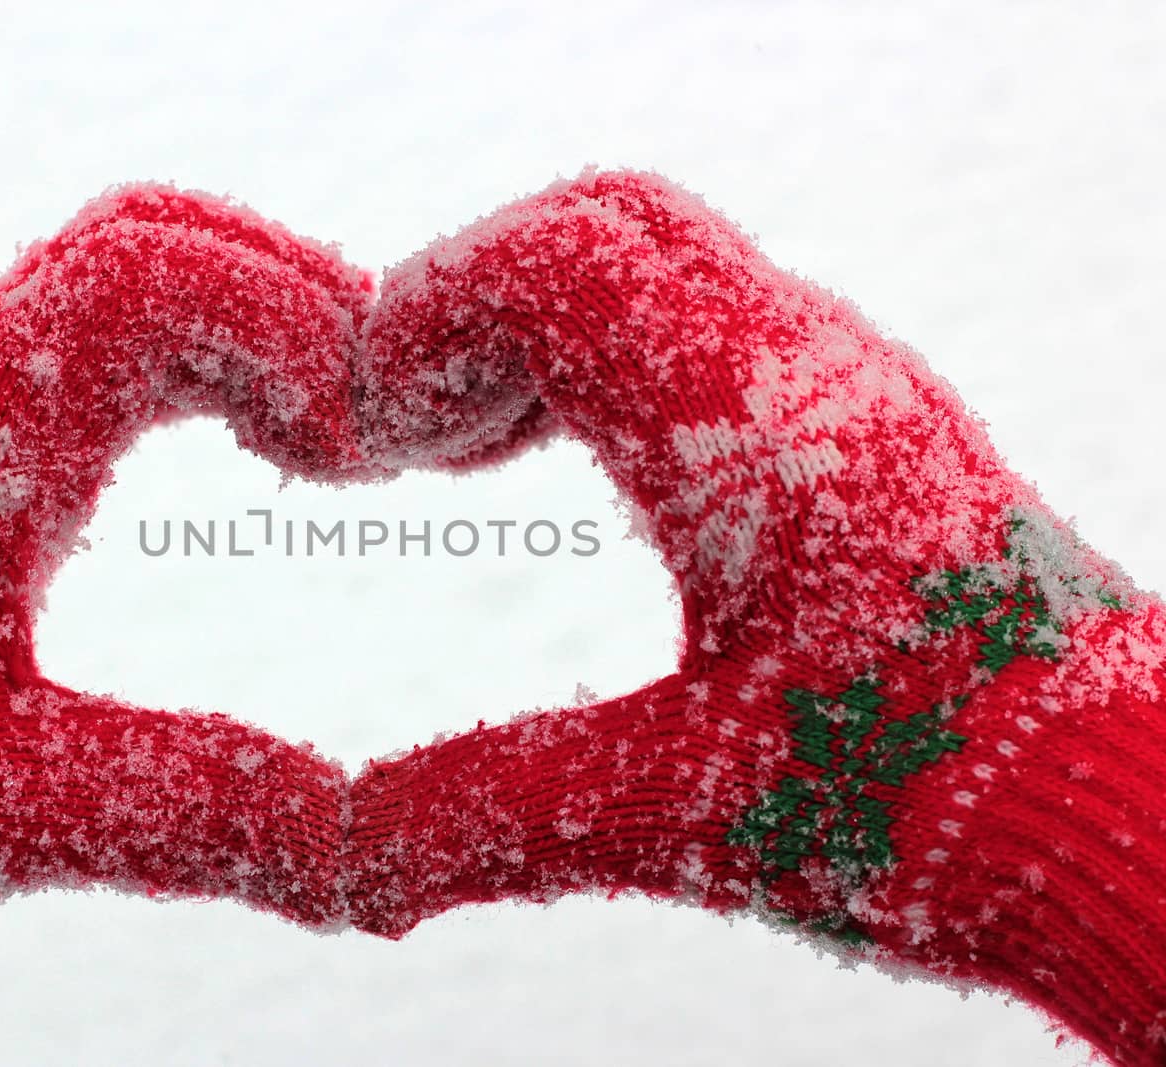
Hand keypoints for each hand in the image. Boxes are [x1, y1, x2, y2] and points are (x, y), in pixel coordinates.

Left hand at [0, 186, 373, 1065]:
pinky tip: (260, 442)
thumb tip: (371, 852)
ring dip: (257, 315)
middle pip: (150, 239)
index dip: (281, 329)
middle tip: (377, 430)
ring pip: (130, 266)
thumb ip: (184, 810)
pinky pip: (110, 327)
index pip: (137, 281)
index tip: (346, 455)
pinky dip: (212, 349)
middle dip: (294, 301)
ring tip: (339, 434)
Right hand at [345, 169, 1165, 1065]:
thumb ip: (489, 812)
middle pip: (599, 225)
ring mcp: (845, 377)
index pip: (546, 266)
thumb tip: (343, 856)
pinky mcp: (862, 415)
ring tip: (476, 452)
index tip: (372, 437)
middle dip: (471, 305)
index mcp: (746, 425)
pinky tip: (587, 466)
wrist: (1128, 812)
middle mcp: (805, 362)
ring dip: (542, 327)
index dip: (421, 325)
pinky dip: (614, 352)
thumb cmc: (928, 802)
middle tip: (415, 435)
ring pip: (660, 257)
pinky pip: (712, 313)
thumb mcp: (679, 809)